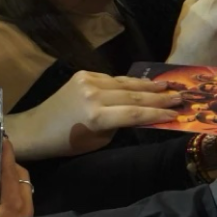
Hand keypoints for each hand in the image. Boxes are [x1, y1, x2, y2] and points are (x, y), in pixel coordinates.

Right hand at [0, 141, 34, 216]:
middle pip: (19, 174)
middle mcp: (25, 205)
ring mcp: (27, 212)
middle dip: (1, 167)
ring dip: (3, 180)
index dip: (6, 153)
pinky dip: (7, 191)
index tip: (2, 139)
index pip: (11, 171)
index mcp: (13, 203)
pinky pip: (20, 196)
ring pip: (20, 185)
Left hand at [9, 71, 181, 160]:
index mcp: (96, 116)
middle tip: (180, 96)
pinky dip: (128, 83)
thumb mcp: (98, 140)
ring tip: (167, 86)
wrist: (36, 128)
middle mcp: (94, 94)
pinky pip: (112, 79)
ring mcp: (88, 81)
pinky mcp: (83, 74)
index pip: (135, 114)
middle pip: (134, 96)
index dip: (158, 114)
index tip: (177, 113)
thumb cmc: (68, 143)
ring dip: (147, 86)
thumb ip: (120, 125)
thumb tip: (141, 114)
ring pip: (125, 83)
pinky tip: (143, 84)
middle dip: (159, 98)